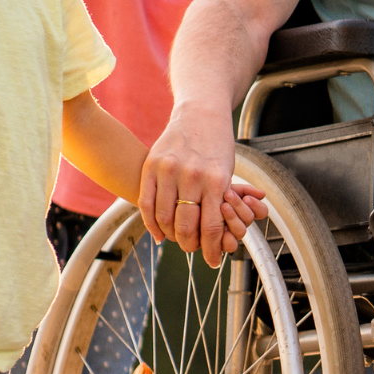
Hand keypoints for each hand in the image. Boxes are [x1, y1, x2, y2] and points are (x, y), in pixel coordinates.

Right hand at [140, 112, 269, 264]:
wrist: (201, 113)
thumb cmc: (218, 146)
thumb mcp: (228, 173)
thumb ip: (222, 203)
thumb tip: (222, 237)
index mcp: (215, 180)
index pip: (210, 226)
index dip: (210, 249)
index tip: (211, 261)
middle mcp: (191, 175)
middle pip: (185, 226)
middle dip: (189, 245)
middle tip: (192, 250)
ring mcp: (168, 169)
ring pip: (164, 217)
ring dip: (170, 235)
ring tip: (177, 240)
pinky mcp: (151, 165)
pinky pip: (146, 202)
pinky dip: (151, 222)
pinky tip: (159, 232)